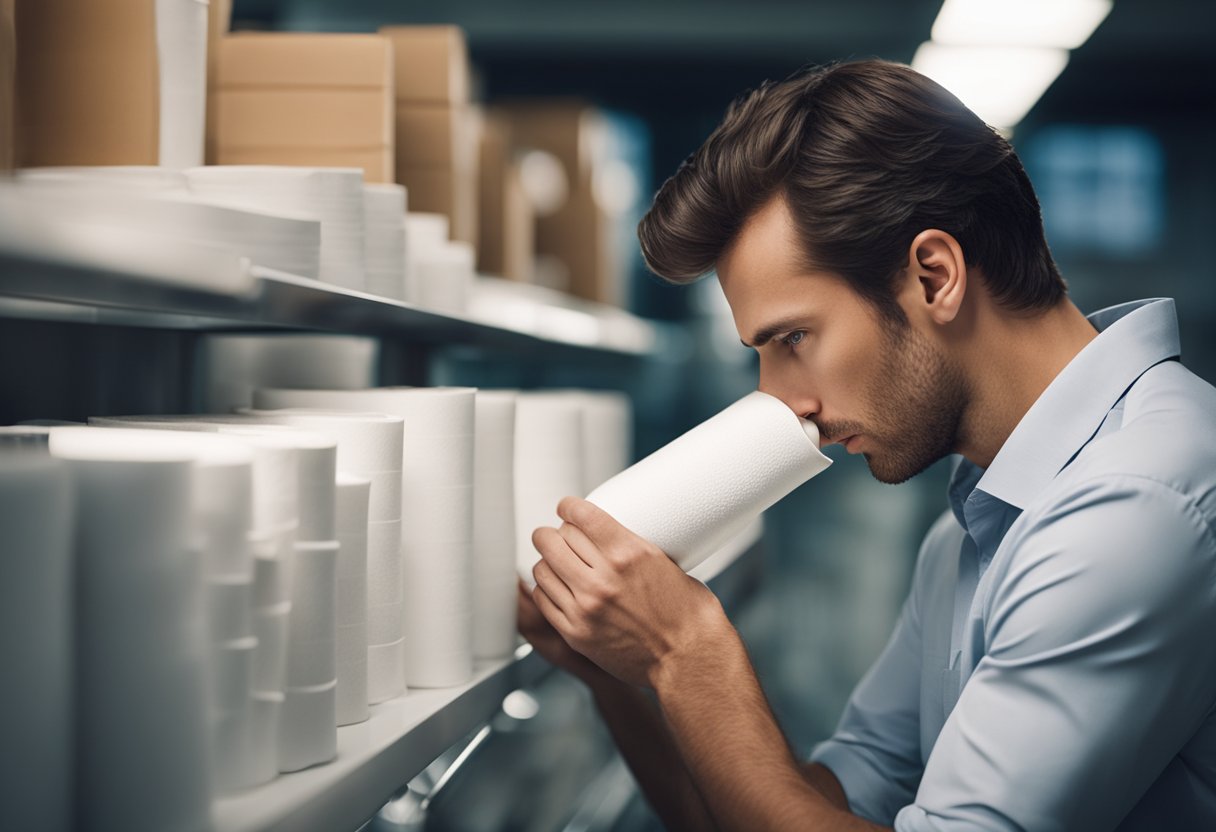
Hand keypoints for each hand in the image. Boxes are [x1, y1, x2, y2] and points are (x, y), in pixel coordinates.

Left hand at [530, 497, 733, 689]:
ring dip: (547, 561)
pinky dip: (547, 589)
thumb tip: (608, 537)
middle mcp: (603, 579)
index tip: (566, 508)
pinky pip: (544, 600)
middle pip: (552, 540)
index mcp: (628, 554)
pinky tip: (556, 587)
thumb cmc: (688, 614)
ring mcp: (586, 608)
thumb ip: (631, 548)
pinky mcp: (576, 633)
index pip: (581, 515)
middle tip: (556, 535)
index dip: (568, 507)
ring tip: (556, 563)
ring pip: (542, 568)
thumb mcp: (665, 563)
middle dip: (551, 533)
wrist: (690, 660)